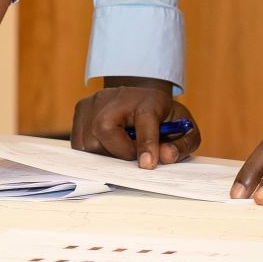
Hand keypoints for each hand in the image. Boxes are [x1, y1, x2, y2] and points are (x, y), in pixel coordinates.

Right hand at [71, 79, 200, 168]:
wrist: (143, 96)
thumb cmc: (163, 116)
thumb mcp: (184, 128)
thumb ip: (180, 145)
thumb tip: (165, 157)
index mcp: (149, 101)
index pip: (144, 121)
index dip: (145, 144)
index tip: (147, 165)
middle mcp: (117, 97)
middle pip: (104, 129)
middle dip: (118, 153)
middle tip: (131, 157)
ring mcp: (95, 100)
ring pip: (88, 140)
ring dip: (104, 154)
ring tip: (120, 150)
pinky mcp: (81, 107)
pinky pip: (78, 141)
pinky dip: (91, 152)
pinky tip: (107, 147)